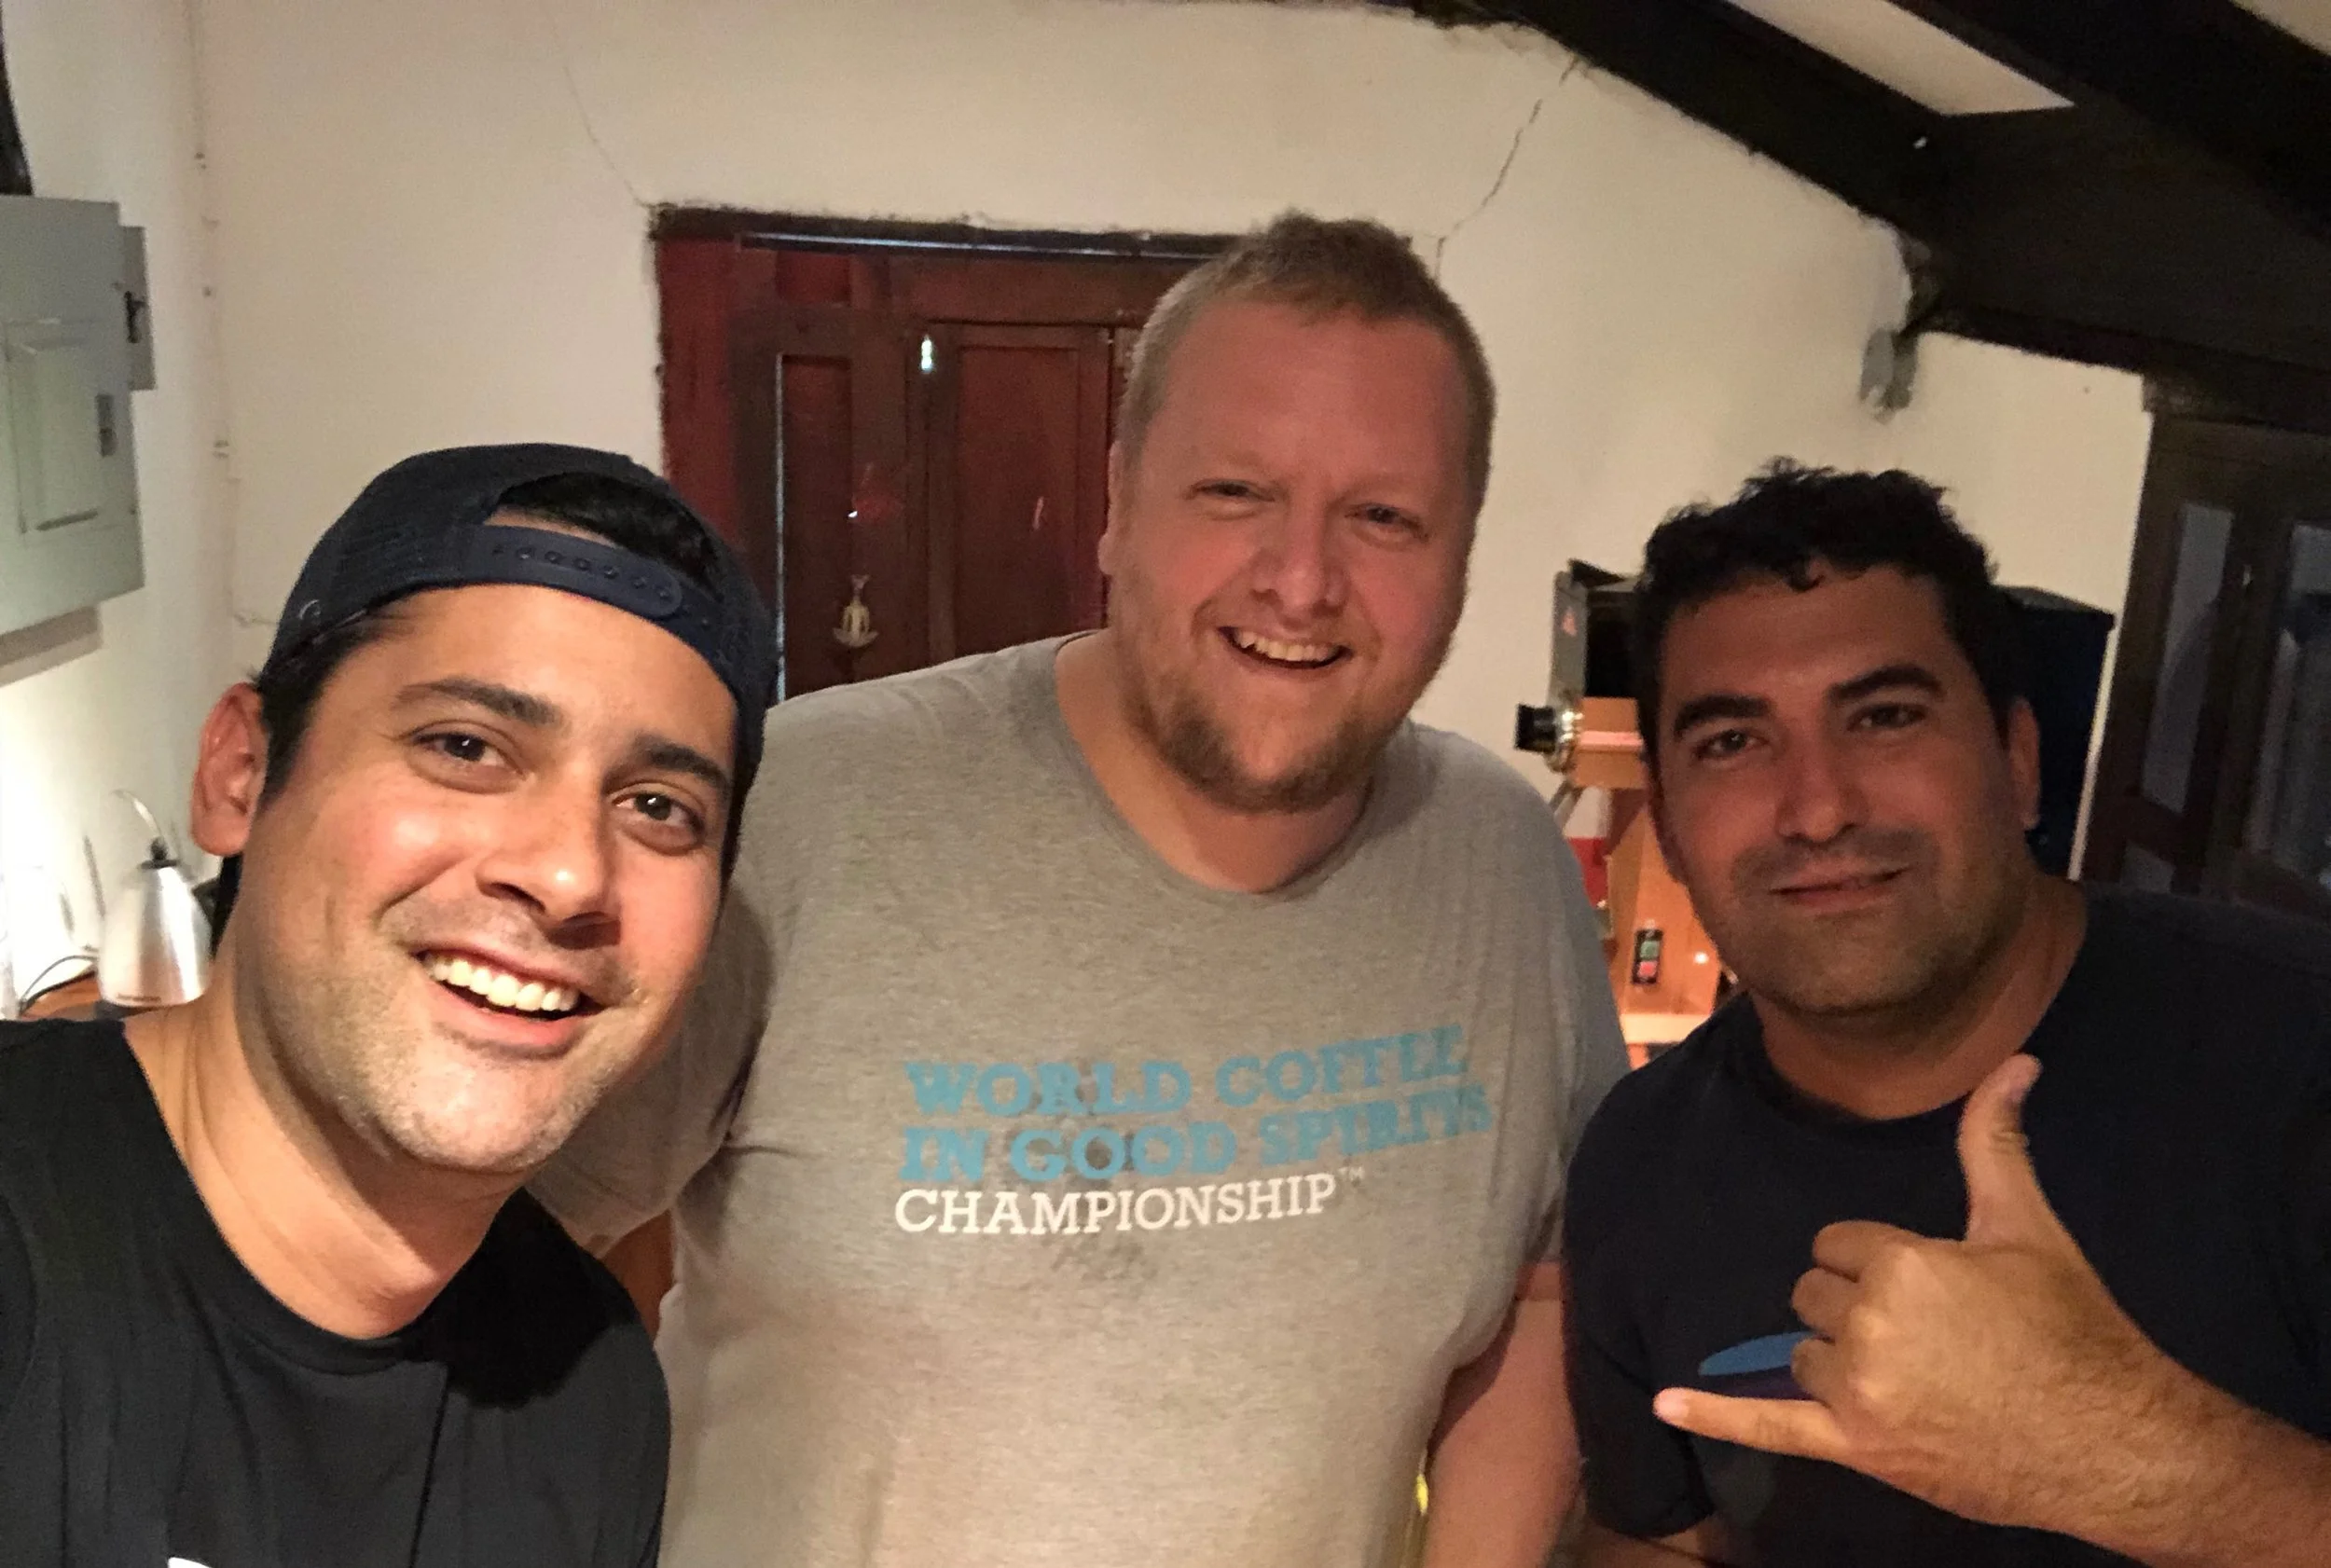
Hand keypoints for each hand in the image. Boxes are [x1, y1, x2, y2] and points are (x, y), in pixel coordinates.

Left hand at [1652, 1054, 2172, 1534]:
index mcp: (1898, 1264)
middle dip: (1856, 1306)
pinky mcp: (1857, 1449)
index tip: (1932, 1285)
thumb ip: (1995, 1142)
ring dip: (1837, 1360)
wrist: (2113, 1443)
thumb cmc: (2072, 1330)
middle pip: (1813, 1295)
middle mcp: (1866, 1325)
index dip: (1882, 1261)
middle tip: (1929, 1332)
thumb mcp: (2028, 1227)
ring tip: (1911, 1375)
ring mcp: (1857, 1393)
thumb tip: (2015, 1062)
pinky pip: (1768, 1427)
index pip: (1838, 1244)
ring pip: (1802, 1355)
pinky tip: (1665, 1405)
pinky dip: (1714, 1416)